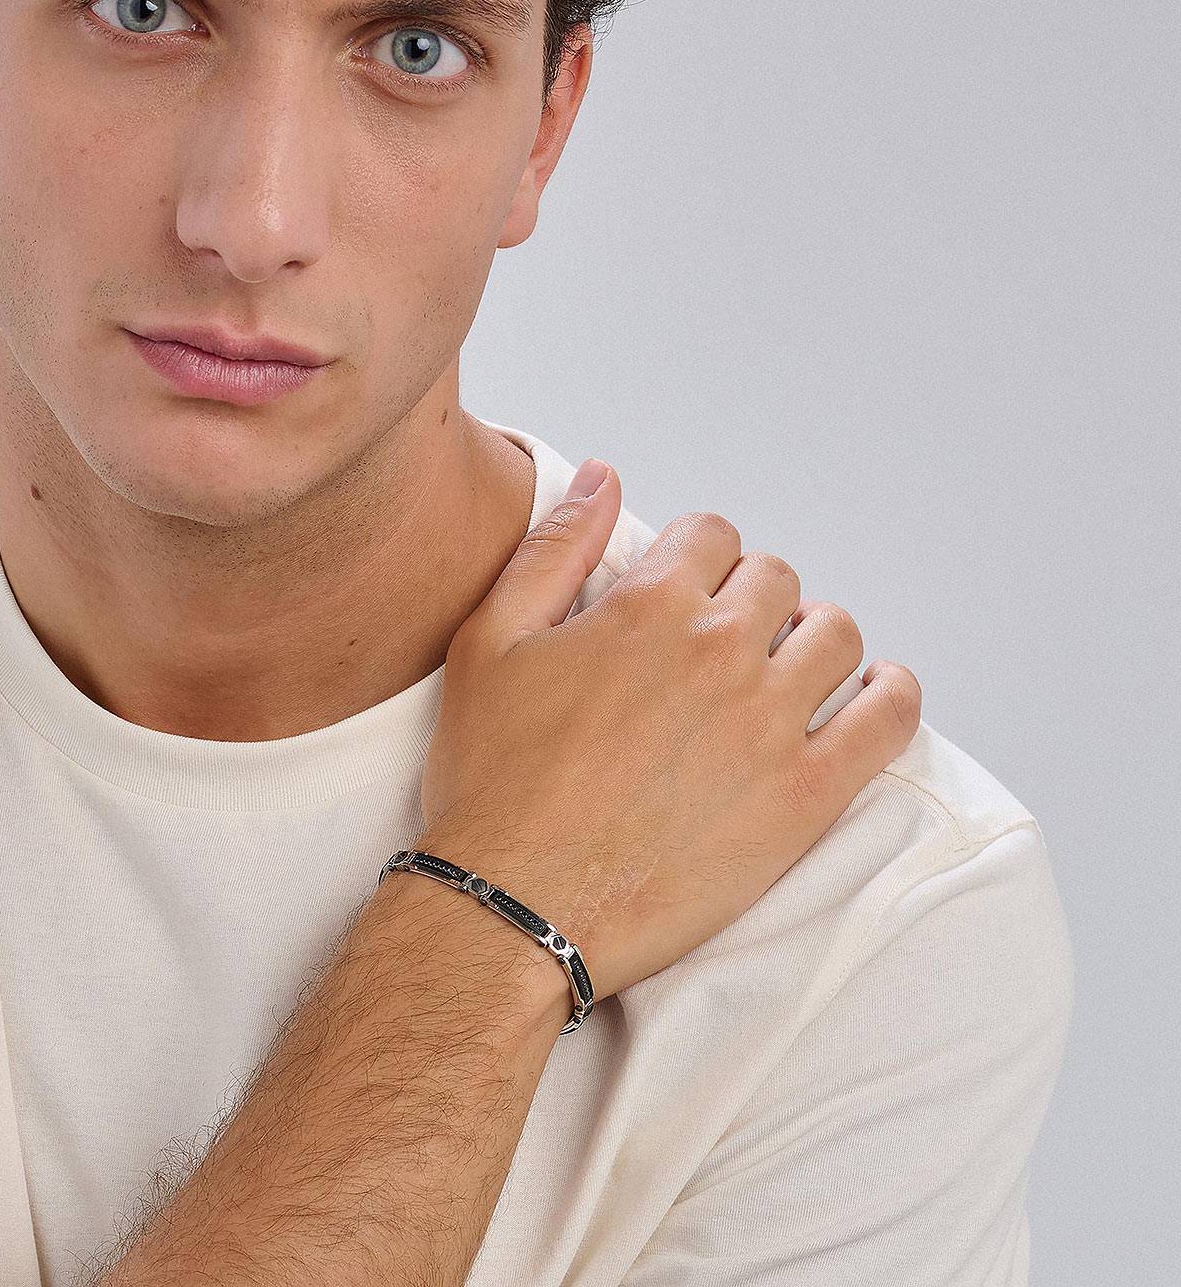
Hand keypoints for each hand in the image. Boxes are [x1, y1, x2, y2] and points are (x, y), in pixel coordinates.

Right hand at [419, 460, 921, 1008]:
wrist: (514, 904)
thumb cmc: (492, 778)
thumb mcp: (489, 641)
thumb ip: (555, 548)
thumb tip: (604, 476)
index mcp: (648, 605)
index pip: (712, 534)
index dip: (696, 558)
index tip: (684, 593)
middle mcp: (719, 650)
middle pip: (776, 580)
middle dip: (751, 597)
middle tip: (723, 641)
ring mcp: (770, 724)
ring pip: (837, 636)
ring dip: (815, 639)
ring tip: (785, 669)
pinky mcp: (803, 798)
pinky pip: (886, 721)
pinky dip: (890, 697)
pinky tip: (868, 698)